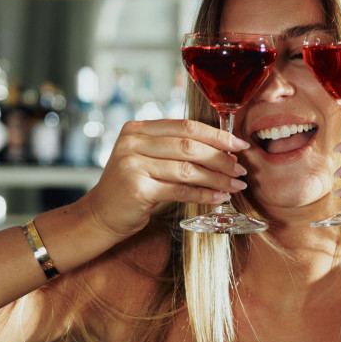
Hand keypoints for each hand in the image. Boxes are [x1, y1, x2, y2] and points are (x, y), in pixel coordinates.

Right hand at [81, 119, 249, 239]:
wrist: (100, 215)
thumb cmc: (131, 188)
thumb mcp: (148, 159)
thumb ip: (175, 149)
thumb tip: (223, 150)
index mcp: (137, 129)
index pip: (185, 126)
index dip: (216, 135)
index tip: (239, 144)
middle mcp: (133, 143)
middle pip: (189, 146)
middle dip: (221, 158)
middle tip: (240, 169)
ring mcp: (133, 165)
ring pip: (187, 169)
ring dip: (217, 178)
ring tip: (235, 186)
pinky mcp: (137, 189)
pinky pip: (180, 190)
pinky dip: (204, 194)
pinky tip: (219, 198)